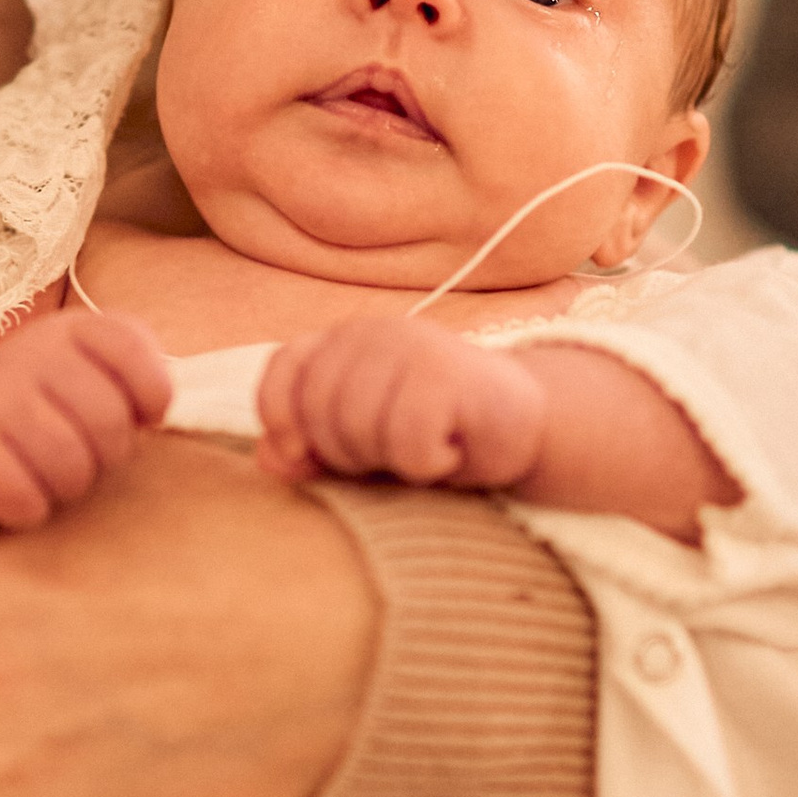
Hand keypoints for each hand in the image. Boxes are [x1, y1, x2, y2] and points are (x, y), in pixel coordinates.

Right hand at [0, 307, 170, 530]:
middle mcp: (31, 351)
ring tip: (55, 478)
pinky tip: (20, 495)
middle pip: (107, 420)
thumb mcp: (97, 382)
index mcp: (74, 330)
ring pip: (66, 462)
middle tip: (89, 457)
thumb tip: (168, 411)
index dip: (152, 392)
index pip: (131, 347)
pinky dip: (28, 508)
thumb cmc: (52, 415)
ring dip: (69, 486)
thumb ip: (141, 383)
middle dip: (110, 455)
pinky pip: (18, 493)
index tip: (146, 418)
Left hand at [256, 315, 547, 492]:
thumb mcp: (360, 447)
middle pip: (317, 412)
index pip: (282, 373)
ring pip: (358, 428)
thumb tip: (272, 459)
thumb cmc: (434, 435)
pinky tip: (451, 451)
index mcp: (342, 341)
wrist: (525, 425)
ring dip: (390, 462)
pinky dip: (427, 465)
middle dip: (347, 455)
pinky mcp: (448, 371)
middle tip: (391, 455)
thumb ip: (308, 450)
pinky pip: (407, 441)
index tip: (305, 455)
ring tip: (425, 449)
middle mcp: (372, 331)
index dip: (282, 421)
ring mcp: (412, 345)